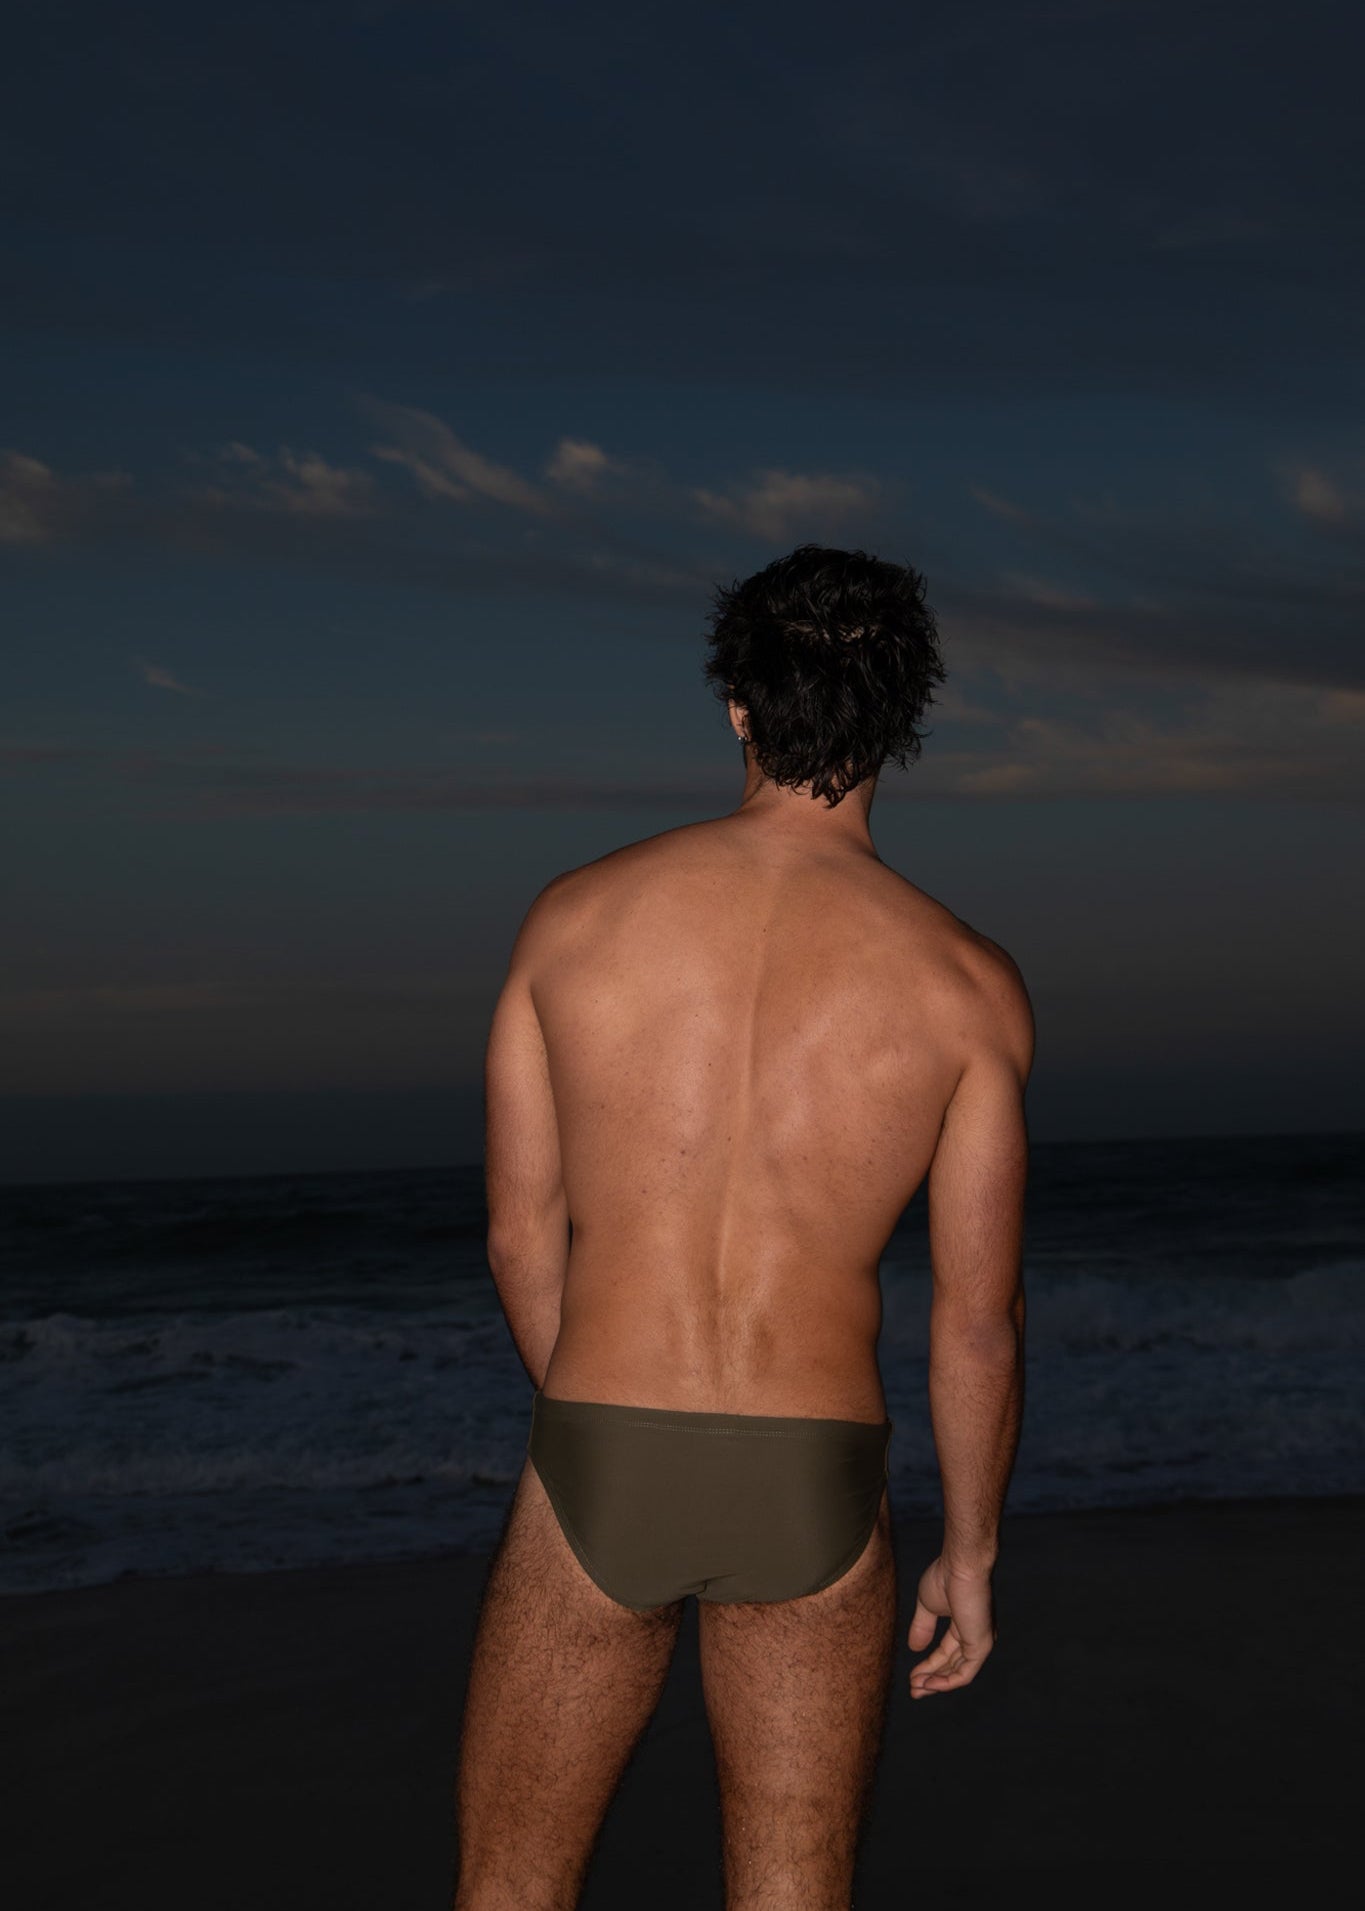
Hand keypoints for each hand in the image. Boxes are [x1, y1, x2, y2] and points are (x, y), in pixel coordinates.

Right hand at [907, 1556, 995, 1698]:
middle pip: (952, 1666)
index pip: (947, 1653)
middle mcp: (974, 1636)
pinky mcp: (981, 1646)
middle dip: (931, 1678)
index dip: (929, 1666)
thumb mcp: (927, 1606)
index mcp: (963, 1625)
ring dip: (936, 1683)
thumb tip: (914, 1649)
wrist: (959, 1565)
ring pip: (958, 1673)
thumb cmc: (944, 1577)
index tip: (912, 1677)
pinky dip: (947, 1682)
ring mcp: (979, 1642)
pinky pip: (965, 1674)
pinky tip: (929, 1684)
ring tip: (916, 1689)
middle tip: (913, 1689)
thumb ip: (922, 1628)